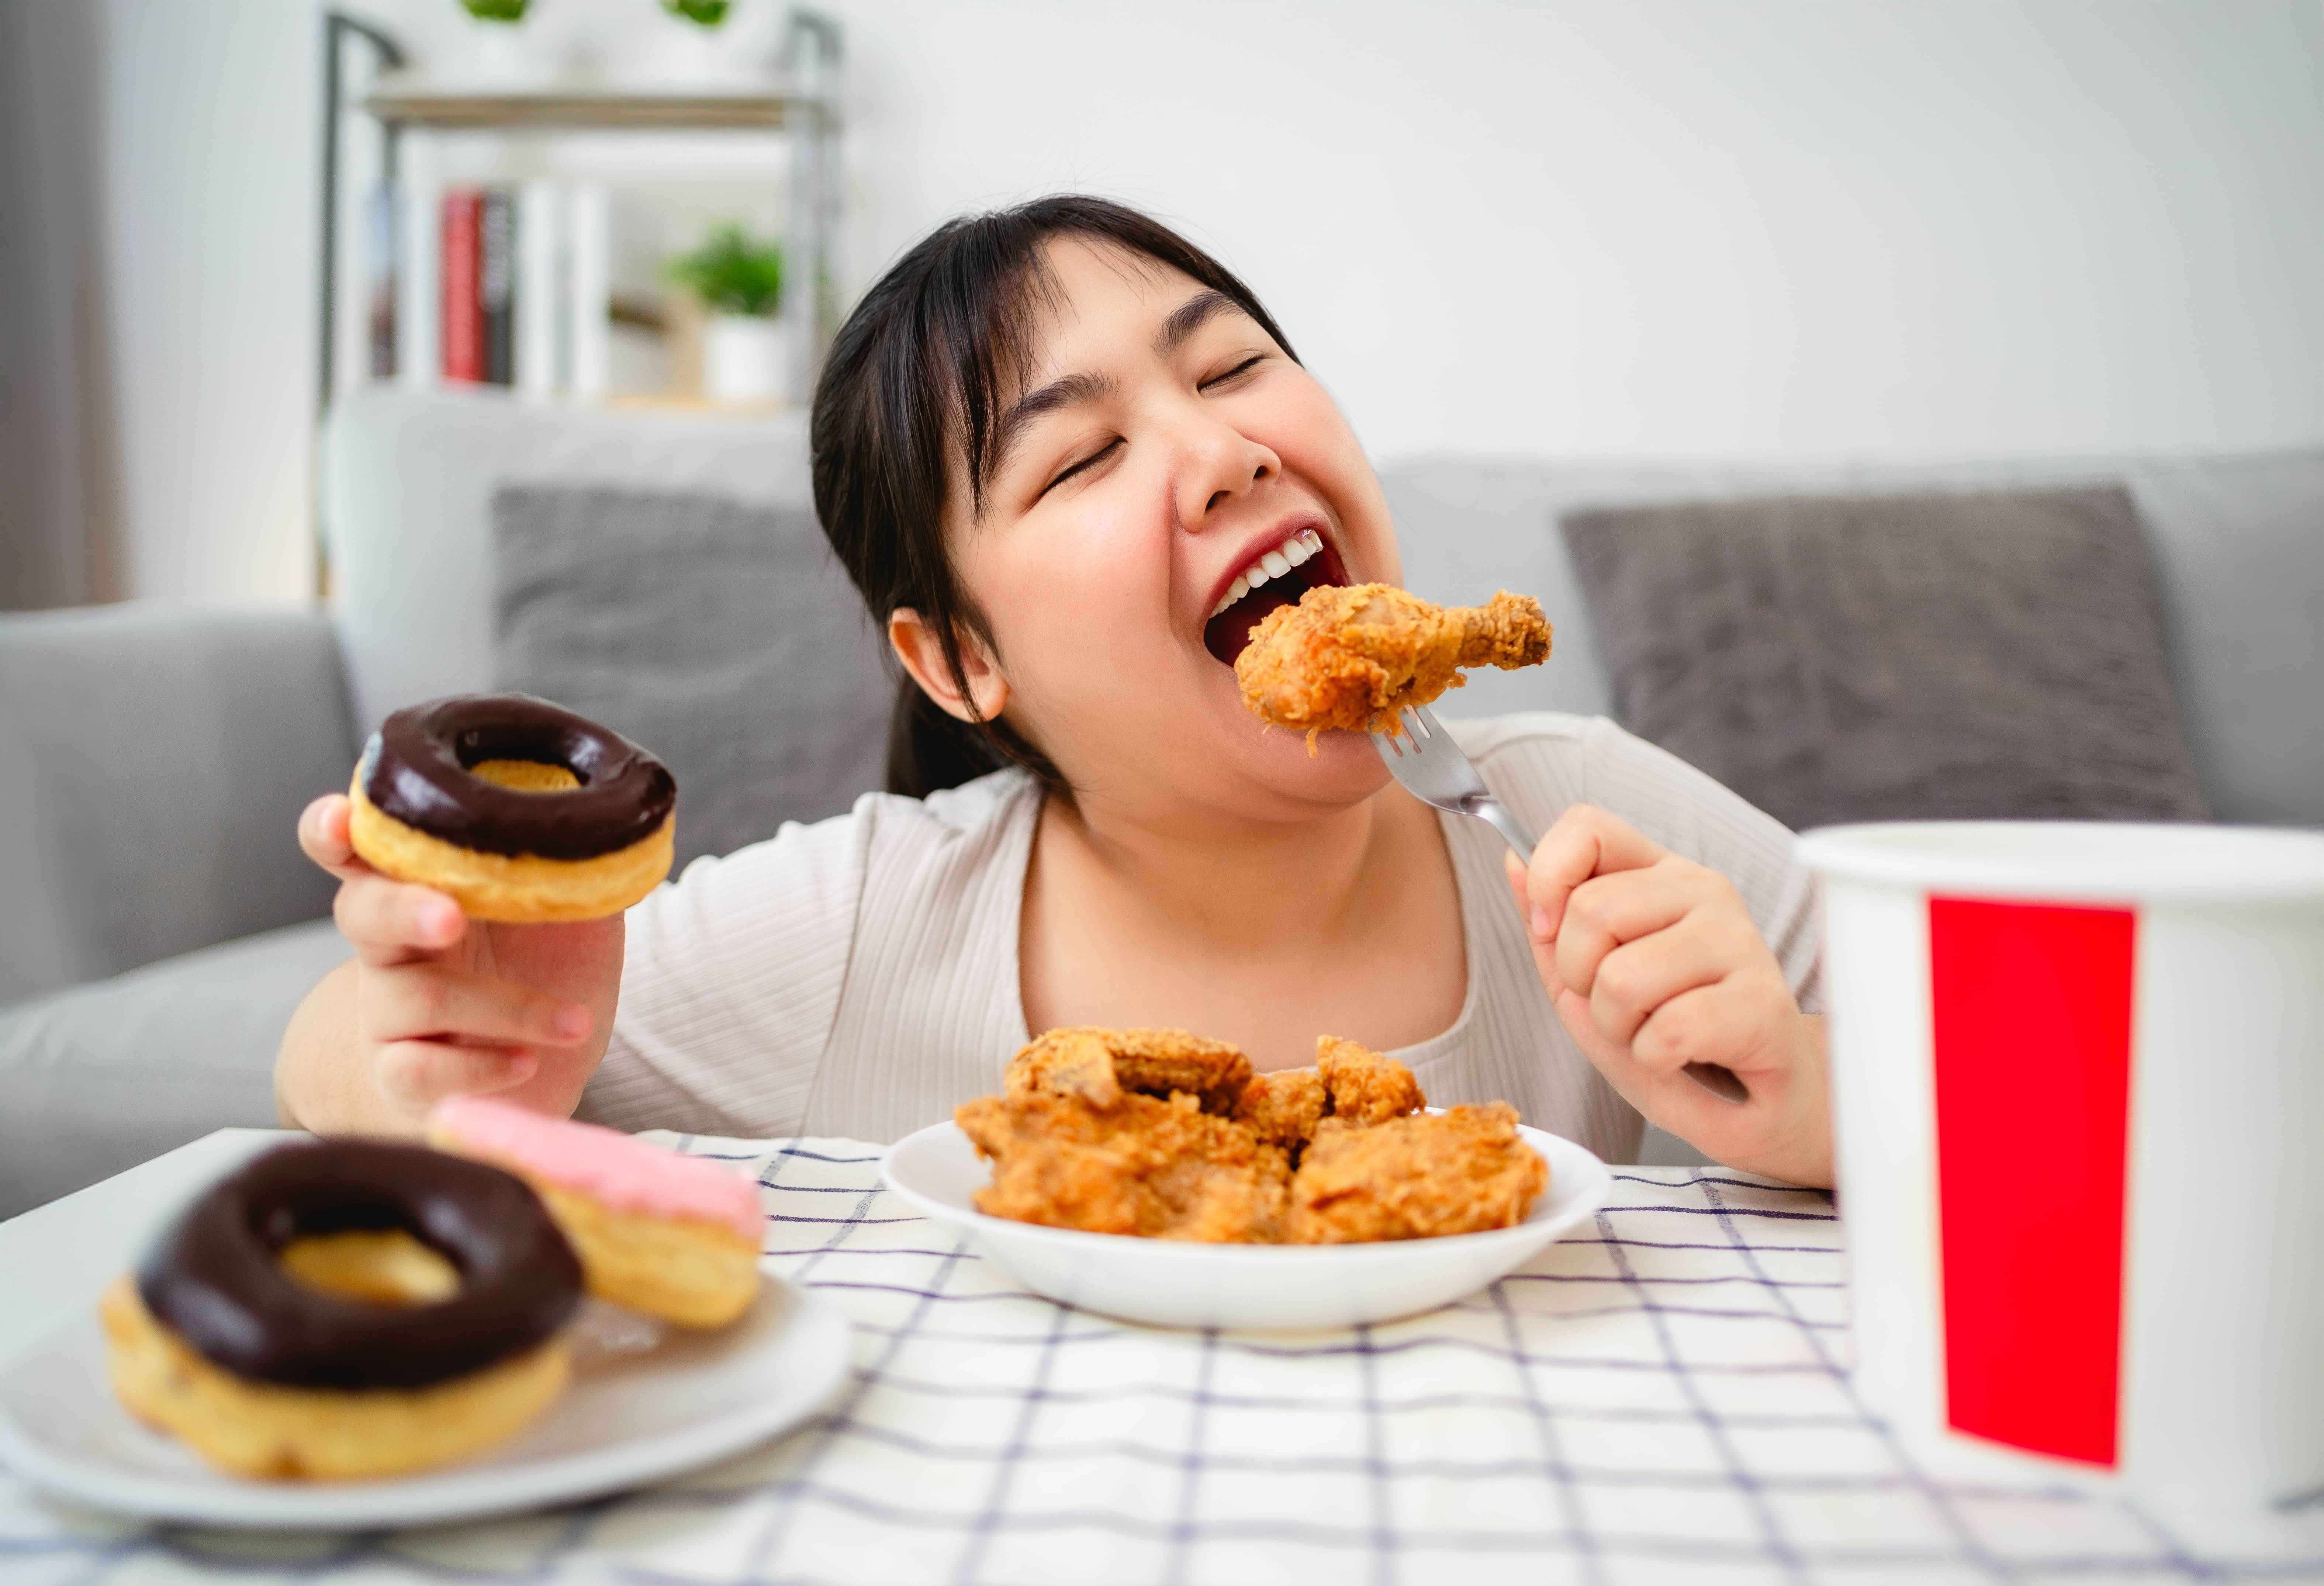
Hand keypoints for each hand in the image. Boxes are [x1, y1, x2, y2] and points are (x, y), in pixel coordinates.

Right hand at [295, 793, 622, 1123]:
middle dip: (405, 909)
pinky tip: (527, 1062)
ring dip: (510, 1009)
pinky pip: (419, 1070)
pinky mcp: (400, 1075)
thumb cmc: (548, 967)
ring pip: (422, 997)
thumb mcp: (571, 911)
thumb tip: (610, 828)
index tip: (341, 818)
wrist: (550, 1059)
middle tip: (451, 917)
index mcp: (422, 888)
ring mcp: (388, 1012)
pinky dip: (480, 1066)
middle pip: (363, 912)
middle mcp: (391, 946)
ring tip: (575, 1022)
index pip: (362, 849)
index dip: (335, 831)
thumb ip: (575, 867)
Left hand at [1503, 804, 1829, 1185]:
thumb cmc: (1671, 1041)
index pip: (1588, 827)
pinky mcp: (1764, 1000)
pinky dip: (1658, 1060)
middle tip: (1622, 1009)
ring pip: (1623, 978)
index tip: (1549, 931)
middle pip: (1592, 911)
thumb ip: (1550, 923)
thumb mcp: (1586, 983)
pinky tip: (1688, 1057)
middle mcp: (1703, 891)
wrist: (1753, 1105)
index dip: (1548, 878)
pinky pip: (1668, 1030)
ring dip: (1621, 1029)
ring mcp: (1739, 940)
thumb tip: (1514, 858)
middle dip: (1583, 982)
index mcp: (1658, 876)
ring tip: (1657, 1035)